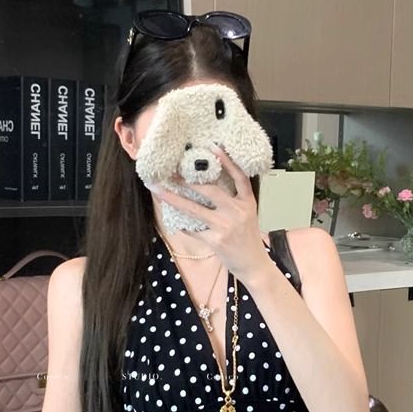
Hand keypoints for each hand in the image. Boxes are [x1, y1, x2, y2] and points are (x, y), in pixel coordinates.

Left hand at [155, 145, 271, 284]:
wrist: (253, 264)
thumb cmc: (248, 238)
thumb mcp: (248, 214)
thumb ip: (235, 199)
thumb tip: (210, 182)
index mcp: (247, 202)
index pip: (239, 177)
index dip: (228, 161)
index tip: (213, 147)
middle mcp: (237, 212)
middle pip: (210, 190)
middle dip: (188, 179)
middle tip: (171, 169)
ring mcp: (225, 226)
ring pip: (194, 209)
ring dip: (173, 198)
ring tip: (158, 189)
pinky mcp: (216, 241)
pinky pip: (193, 229)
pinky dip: (182, 224)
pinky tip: (173, 218)